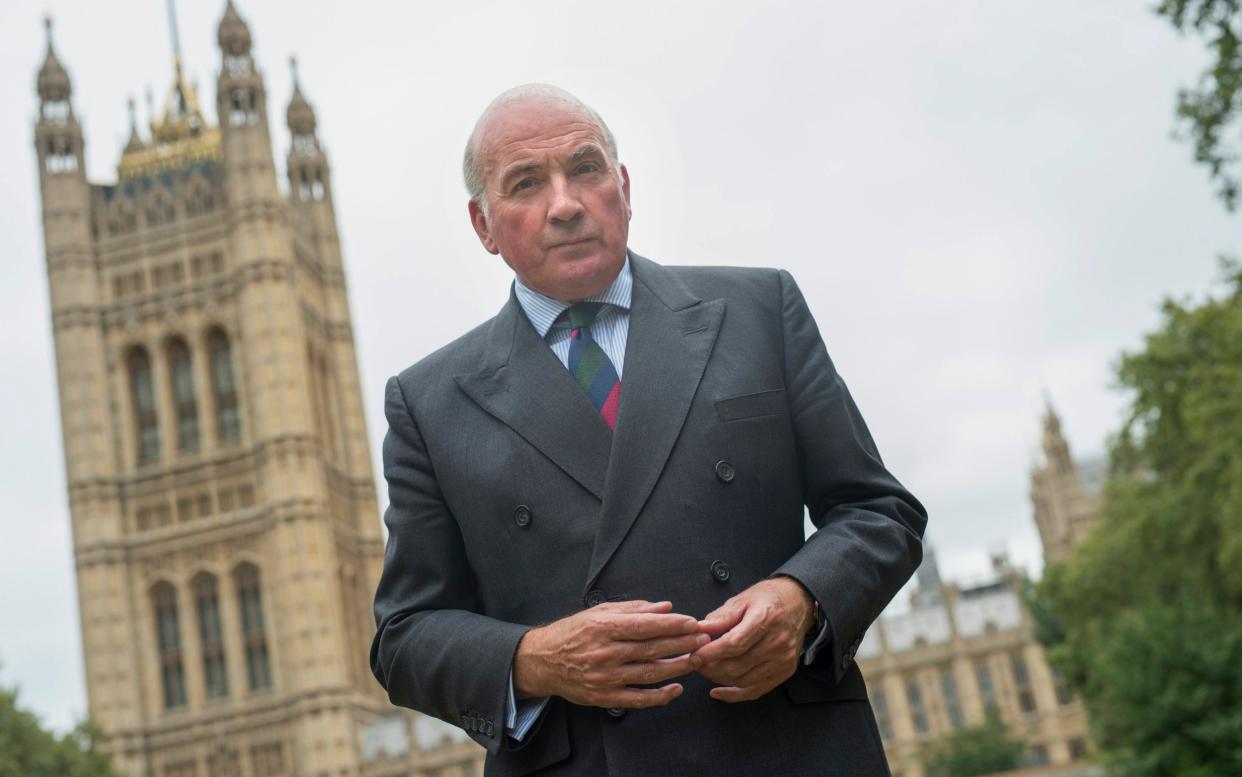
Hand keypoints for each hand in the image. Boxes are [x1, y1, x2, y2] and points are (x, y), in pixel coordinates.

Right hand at [513, 600, 707, 708]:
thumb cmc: (572, 633)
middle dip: (682, 644)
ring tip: (696, 660)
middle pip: (652, 649)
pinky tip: (676, 689)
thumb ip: (633, 609)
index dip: (672, 625)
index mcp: (603, 628)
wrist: (542, 661)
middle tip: (703, 640)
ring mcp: (605, 678)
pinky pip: (638, 698)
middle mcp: (605, 653)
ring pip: (649, 673)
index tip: (692, 622)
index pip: (645, 626)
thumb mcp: (598, 612)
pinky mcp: (605, 697)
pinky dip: (659, 696)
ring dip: (677, 667)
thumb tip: (666, 607)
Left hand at [692, 577, 814, 701]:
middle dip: (711, 668)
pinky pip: (756, 690)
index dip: (711, 653)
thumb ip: (720, 617)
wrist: (798, 603)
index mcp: (765, 618)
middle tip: (695, 663)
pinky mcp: (785, 671)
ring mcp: (783, 660)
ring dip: (719, 679)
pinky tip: (718, 691)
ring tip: (705, 670)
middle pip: (737, 666)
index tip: (694, 655)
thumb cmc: (767, 598)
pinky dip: (735, 695)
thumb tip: (698, 630)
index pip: (734, 644)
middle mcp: (777, 642)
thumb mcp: (742, 599)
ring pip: (744, 681)